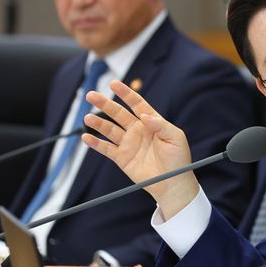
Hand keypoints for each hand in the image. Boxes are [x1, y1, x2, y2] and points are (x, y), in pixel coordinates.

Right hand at [82, 79, 198, 218]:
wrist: (173, 183)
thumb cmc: (179, 159)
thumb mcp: (175, 138)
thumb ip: (161, 125)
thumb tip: (146, 116)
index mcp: (152, 122)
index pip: (136, 104)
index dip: (125, 93)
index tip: (114, 83)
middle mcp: (138, 130)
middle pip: (118, 114)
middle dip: (105, 104)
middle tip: (91, 95)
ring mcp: (129, 143)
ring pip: (110, 129)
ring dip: (98, 123)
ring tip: (88, 118)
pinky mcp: (122, 158)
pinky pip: (106, 148)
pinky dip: (95, 143)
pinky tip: (86, 137)